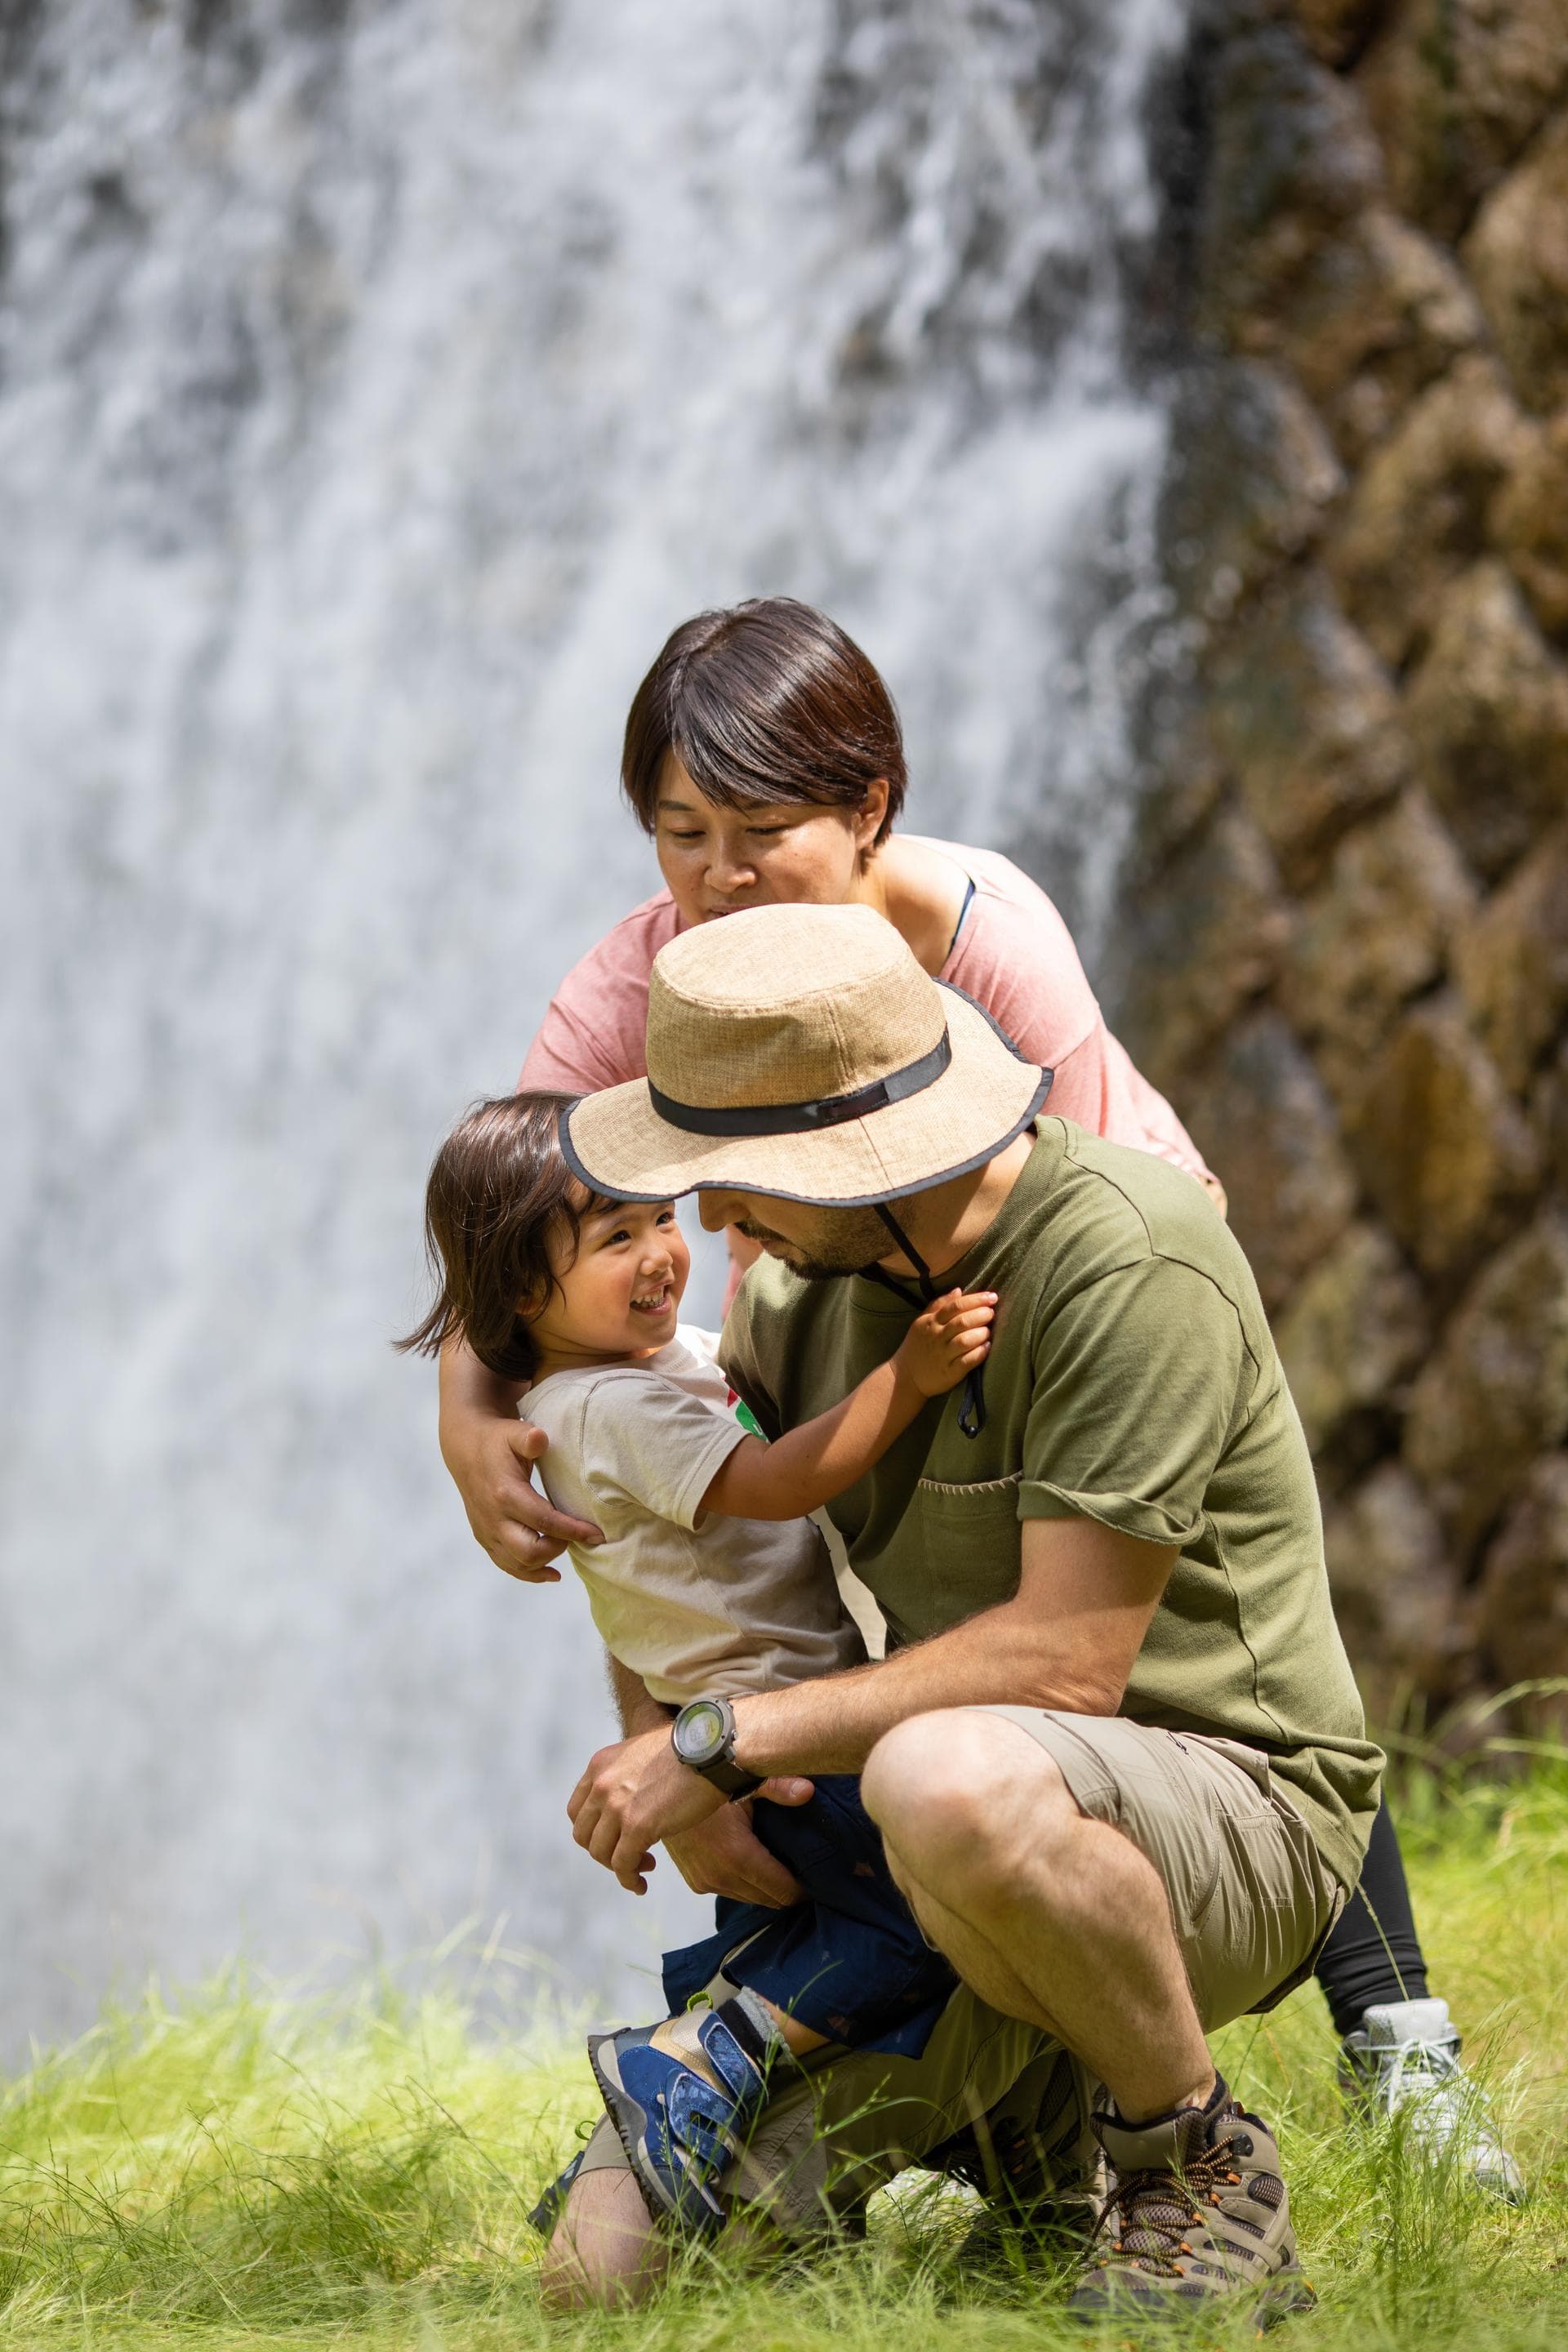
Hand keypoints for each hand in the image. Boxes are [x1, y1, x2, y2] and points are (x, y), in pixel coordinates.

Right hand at [442, 1412, 602, 1582]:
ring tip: (565, 1546)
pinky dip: (529, 1573)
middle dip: (558, 1548)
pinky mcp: (484, 1538)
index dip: (573, 1531)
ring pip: (518, 1564)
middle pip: (529, 1552)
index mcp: (505, 1494)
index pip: (544, 1522)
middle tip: (575, 1534)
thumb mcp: (514, 1433)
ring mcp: (487, 1532)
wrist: (465, 1449)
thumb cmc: (497, 1441)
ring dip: (545, 1562)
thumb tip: (540, 1438)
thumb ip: (528, 1438)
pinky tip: (551, 1573)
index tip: (597, 1534)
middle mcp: (493, 1518)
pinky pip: (506, 1565)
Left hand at [568, 1727, 813, 1894]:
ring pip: (600, 1853)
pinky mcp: (636, 1826)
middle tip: (631, 1855)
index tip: (615, 1839)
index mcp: (600, 1765)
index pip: (577, 1811)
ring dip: (619, 1867)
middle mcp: (601, 1784)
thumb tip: (629, 1802)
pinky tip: (642, 1885)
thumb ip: (626, 1776)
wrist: (711, 1749)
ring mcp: (616, 1806)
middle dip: (605, 1851)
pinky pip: (622, 1865)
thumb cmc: (689, 1752)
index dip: (594, 1832)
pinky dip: (629, 1880)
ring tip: (645, 1866)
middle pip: (585, 1835)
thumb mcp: (643, 1756)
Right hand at [664, 1798, 807, 1906]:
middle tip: (804, 1875)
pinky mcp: (696, 1883)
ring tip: (781, 1871)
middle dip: (788, 1891)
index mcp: (738, 1855)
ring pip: (749, 1899)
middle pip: (768, 1899)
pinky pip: (730, 1893)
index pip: (781, 1889)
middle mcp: (722, 1876)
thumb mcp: (742, 1781)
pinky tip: (755, 1869)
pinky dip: (745, 1886)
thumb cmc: (706, 1785)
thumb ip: (778, 1788)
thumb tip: (809, 1791)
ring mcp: (706, 1882)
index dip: (802, 1889)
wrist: (663, 1794)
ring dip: (766, 1889)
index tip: (818, 1880)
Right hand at [895, 1288, 996, 1396]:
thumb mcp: (922, 1322)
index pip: (955, 1306)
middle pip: (961, 1322)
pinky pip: (966, 1362)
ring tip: (988, 1331)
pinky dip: (979, 1353)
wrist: (904, 1376)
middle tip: (991, 1313)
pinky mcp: (949, 1373)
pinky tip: (987, 1348)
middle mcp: (936, 1337)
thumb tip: (959, 1290)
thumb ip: (939, 1305)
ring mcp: (942, 1356)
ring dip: (981, 1334)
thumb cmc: (917, 1346)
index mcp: (931, 1322)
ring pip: (965, 1341)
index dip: (975, 1300)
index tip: (992, 1297)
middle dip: (981, 1315)